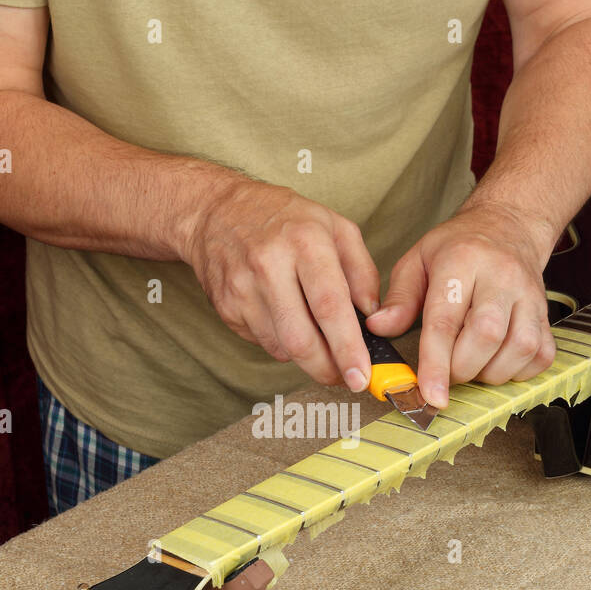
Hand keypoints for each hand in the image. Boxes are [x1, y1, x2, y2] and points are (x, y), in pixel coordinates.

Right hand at [183, 179, 379, 390]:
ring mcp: (242, 288)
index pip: (329, 305)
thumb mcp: (335, 227)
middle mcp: (270, 264)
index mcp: (305, 242)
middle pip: (301, 339)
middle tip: (345, 378)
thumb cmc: (285, 219)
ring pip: (281, 347)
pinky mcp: (226, 306)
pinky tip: (285, 319)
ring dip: (306, 356)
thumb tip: (374, 317)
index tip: (361, 377)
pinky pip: (263, 342)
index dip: (347, 348)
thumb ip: (362, 272)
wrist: (216, 211)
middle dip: (327, 369)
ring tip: (317, 339)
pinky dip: (282, 342)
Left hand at [365, 203, 555, 408]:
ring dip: (491, 373)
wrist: (508, 226)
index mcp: (462, 262)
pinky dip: (519, 371)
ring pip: (519, 348)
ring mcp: (530, 295)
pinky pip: (541, 355)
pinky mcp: (546, 313)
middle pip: (486, 337)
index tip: (430, 395)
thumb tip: (379, 328)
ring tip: (472, 365)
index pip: (446, 320)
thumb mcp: (418, 260)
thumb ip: (399, 297)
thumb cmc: (458, 248)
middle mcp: (501, 277)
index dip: (436, 363)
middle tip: (447, 372)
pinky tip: (498, 362)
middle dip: (462, 369)